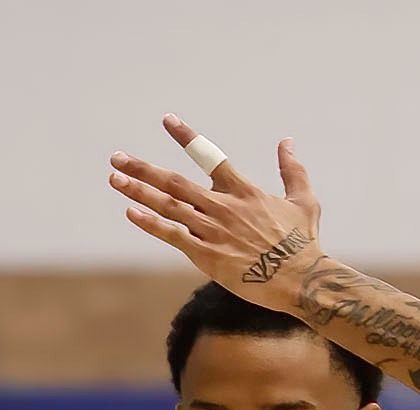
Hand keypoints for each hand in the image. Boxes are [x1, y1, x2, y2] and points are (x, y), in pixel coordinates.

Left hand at [110, 117, 322, 296]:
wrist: (301, 279)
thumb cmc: (305, 244)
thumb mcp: (304, 200)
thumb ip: (292, 169)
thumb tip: (288, 142)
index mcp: (242, 190)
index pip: (209, 156)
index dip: (187, 137)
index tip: (167, 120)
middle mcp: (222, 206)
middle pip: (175, 181)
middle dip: (143, 168)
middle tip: (117, 157)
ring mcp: (213, 231)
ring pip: (168, 205)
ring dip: (139, 190)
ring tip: (115, 178)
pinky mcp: (208, 256)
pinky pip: (173, 236)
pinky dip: (151, 223)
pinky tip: (131, 211)